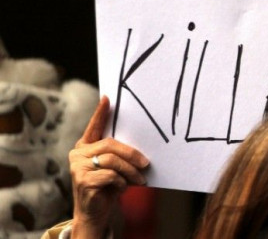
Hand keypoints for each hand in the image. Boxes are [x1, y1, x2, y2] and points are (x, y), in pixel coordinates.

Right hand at [69, 96, 148, 238]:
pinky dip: (121, 181)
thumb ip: (118, 153)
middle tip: (146, 163)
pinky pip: (110, 175)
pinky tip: (122, 187)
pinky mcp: (83, 181)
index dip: (100, 113)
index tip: (107, 98)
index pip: (94, 127)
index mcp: (85, 146)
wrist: (94, 212)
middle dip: (131, 153)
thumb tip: (139, 145)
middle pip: (109, 144)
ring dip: (130, 170)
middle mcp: (78, 154)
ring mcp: (78, 167)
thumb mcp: (114, 166)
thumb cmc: (108, 186)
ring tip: (140, 179)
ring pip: (112, 160)